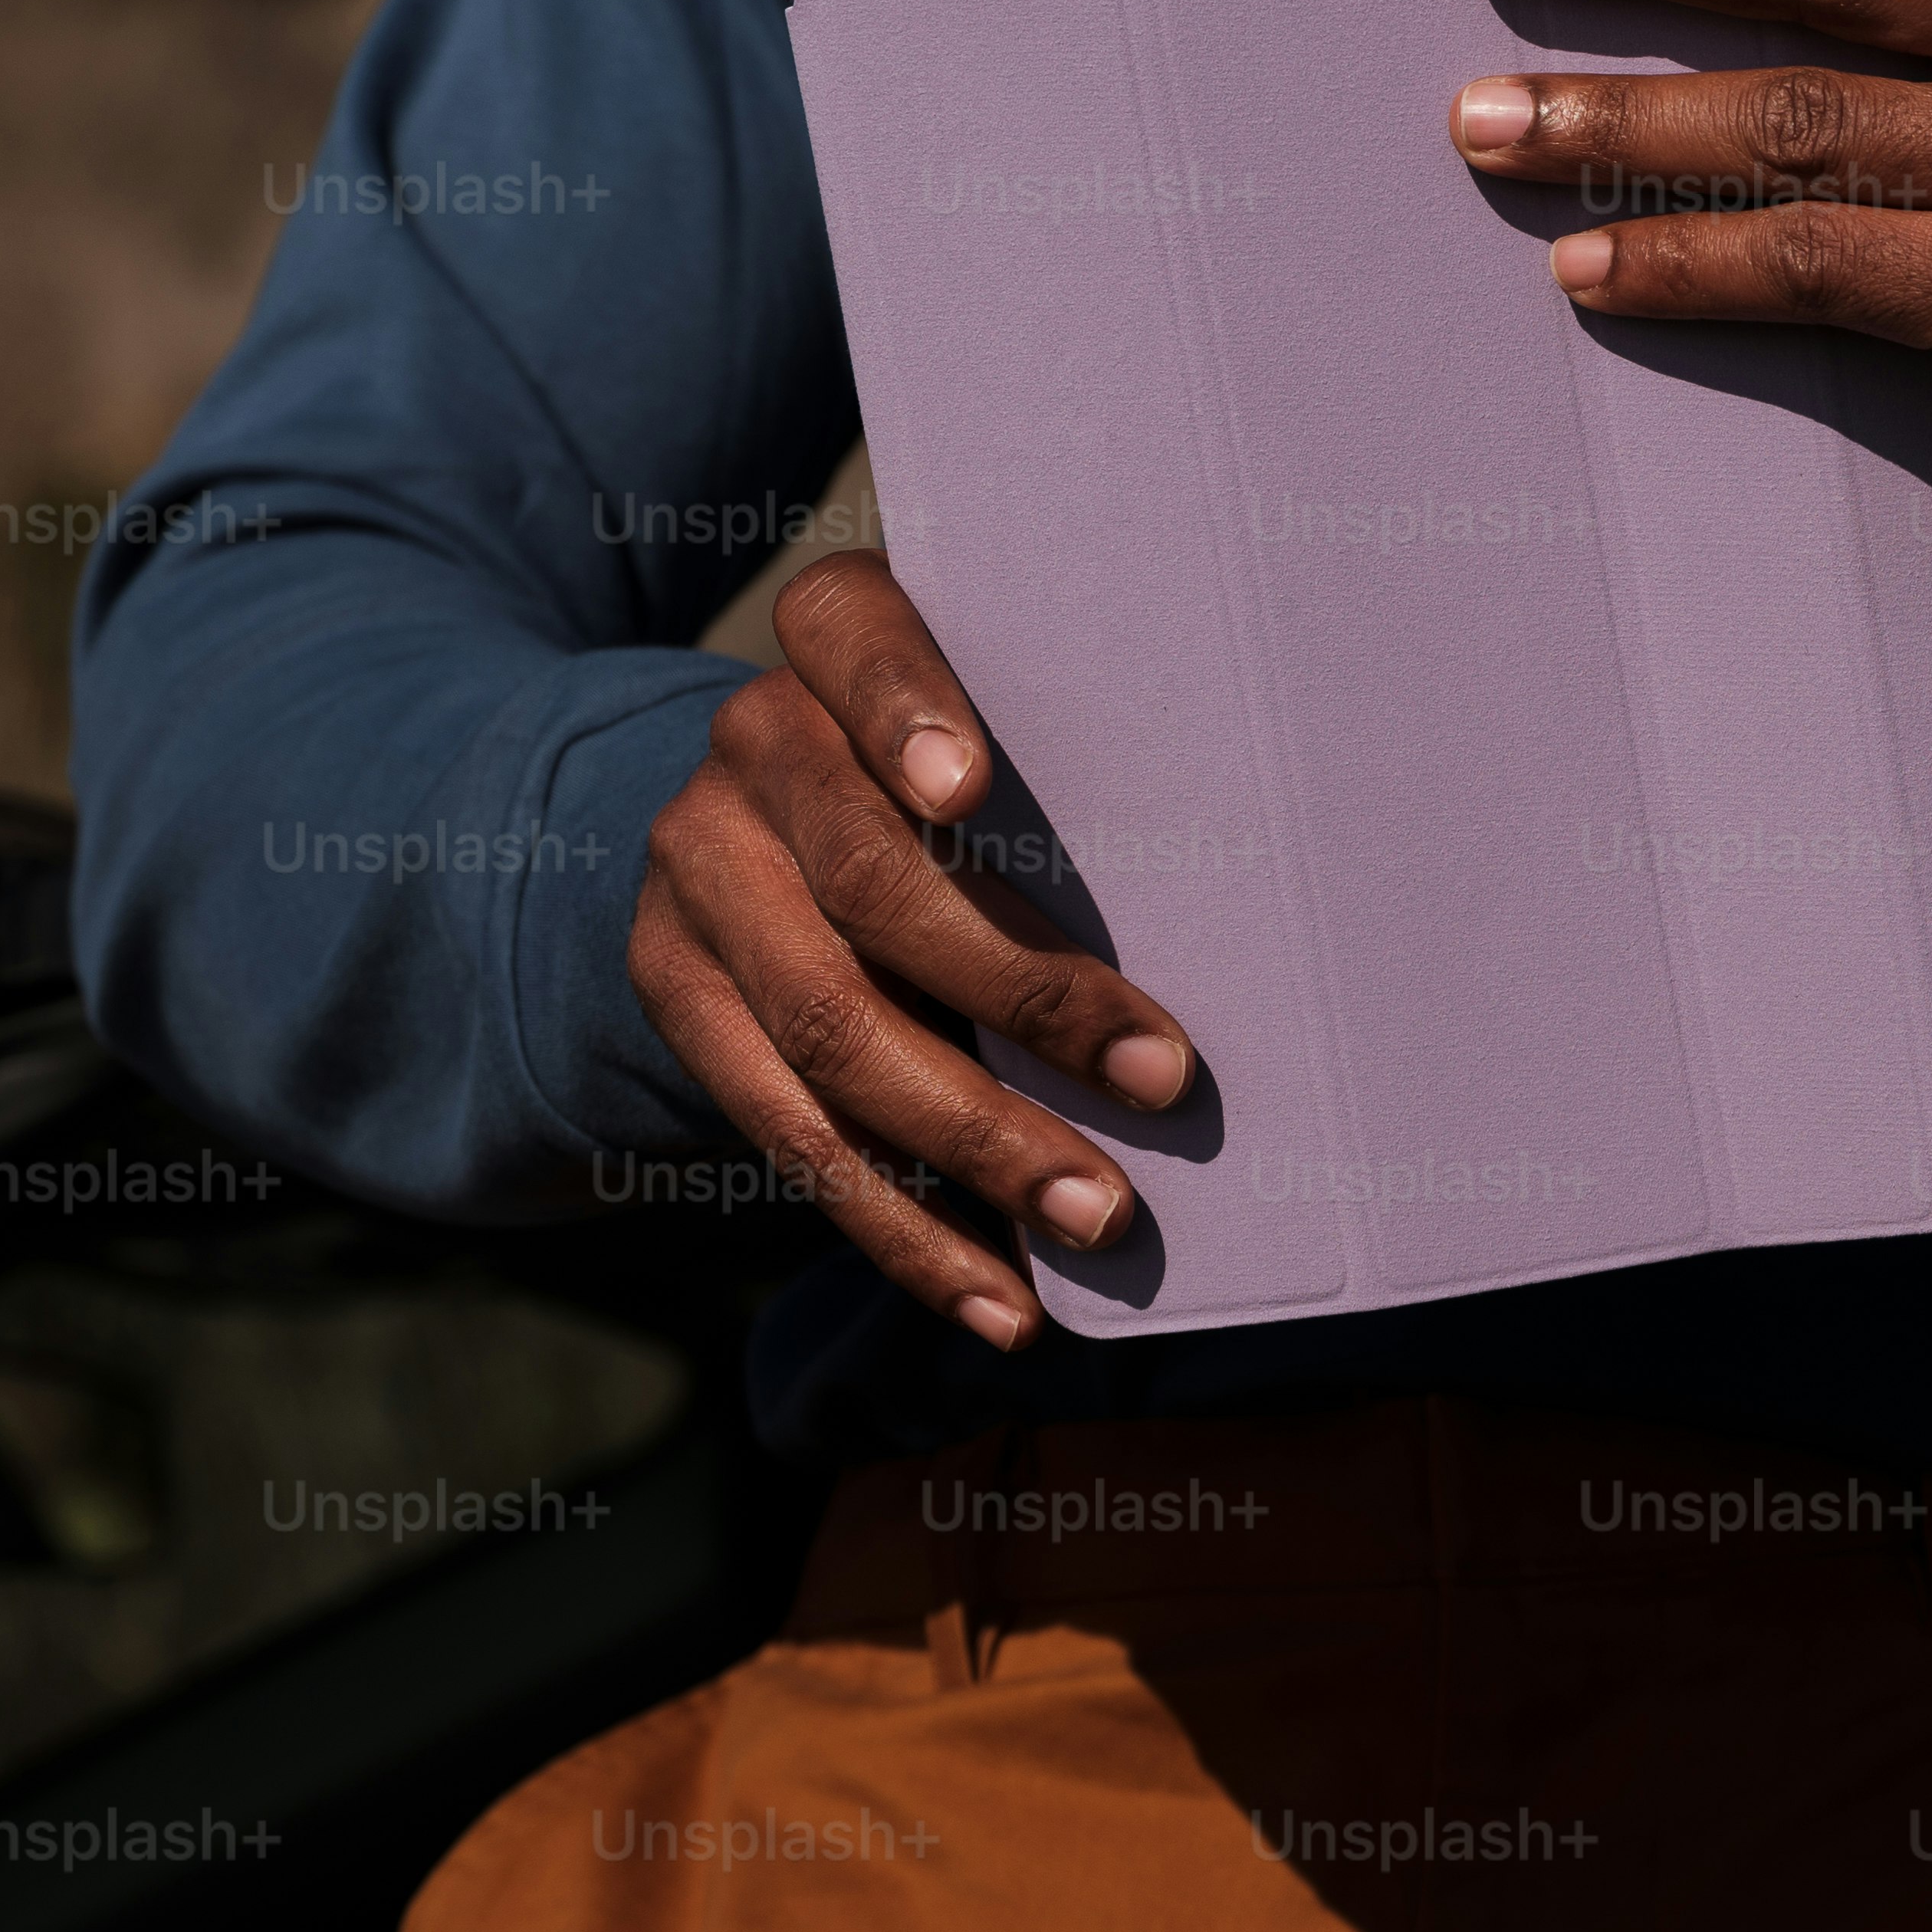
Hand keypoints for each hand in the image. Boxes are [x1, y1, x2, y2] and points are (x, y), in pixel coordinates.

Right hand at [626, 550, 1197, 1348]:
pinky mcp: (676, 996)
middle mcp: (752, 750)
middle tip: (1165, 1082)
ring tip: (1100, 1218)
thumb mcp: (1004, 733)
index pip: (851, 632)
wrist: (761, 823)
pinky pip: (789, 1132)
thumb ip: (1064, 787)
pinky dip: (906, 1229)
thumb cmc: (969, 779)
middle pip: (875, 884)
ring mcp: (696, 876)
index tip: (970, 788)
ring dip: (977, 1143)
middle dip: (1028, 998)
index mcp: (833, 644)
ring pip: (832, 1029)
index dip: (905, 709)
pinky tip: (1000, 1299)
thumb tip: (1255, 942)